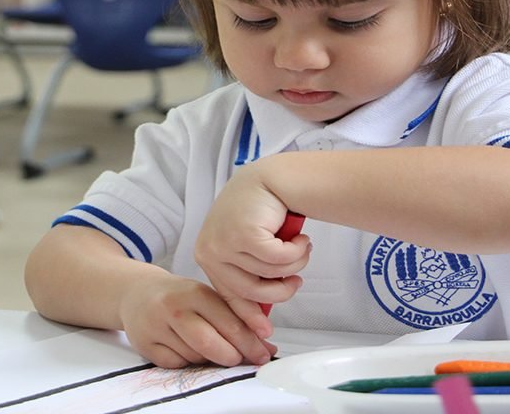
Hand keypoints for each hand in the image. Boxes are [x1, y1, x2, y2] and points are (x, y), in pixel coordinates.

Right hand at [117, 273, 276, 368]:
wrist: (138, 293)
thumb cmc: (180, 297)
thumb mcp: (207, 298)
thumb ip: (235, 319)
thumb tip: (266, 348)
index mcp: (195, 291)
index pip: (229, 323)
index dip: (250, 342)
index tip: (263, 353)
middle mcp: (173, 307)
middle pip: (210, 343)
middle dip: (232, 356)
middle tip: (240, 359)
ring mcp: (156, 326)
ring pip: (194, 356)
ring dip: (209, 359)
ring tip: (210, 348)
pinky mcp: (145, 344)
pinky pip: (176, 364)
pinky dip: (187, 362)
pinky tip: (187, 349)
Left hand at [194, 163, 311, 337]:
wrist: (271, 178)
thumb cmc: (261, 211)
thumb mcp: (248, 248)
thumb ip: (250, 275)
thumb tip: (259, 311)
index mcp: (208, 255)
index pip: (228, 295)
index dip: (249, 315)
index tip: (265, 331)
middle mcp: (210, 250)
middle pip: (250, 291)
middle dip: (281, 291)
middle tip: (297, 282)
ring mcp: (224, 242)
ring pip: (268, 275)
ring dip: (294, 264)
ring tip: (301, 248)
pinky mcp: (244, 235)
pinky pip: (279, 260)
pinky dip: (296, 252)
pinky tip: (301, 238)